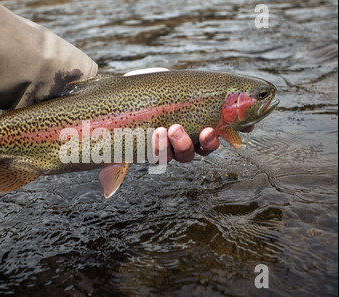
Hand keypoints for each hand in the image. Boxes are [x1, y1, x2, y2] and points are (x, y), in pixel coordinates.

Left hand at [122, 68, 253, 162]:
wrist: (108, 97)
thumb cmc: (145, 88)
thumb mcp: (175, 84)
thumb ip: (203, 89)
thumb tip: (239, 92)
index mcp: (191, 124)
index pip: (217, 133)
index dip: (232, 133)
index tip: (244, 127)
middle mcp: (180, 139)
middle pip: (203, 150)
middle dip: (209, 142)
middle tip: (205, 132)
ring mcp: (162, 148)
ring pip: (182, 156)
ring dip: (182, 145)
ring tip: (172, 128)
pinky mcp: (144, 153)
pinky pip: (156, 157)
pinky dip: (158, 147)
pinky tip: (156, 133)